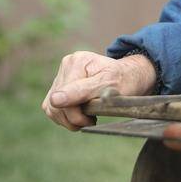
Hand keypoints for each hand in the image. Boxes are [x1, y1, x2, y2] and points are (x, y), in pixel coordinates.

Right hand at [41, 51, 156, 130]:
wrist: (129, 77)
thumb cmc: (123, 80)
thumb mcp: (108, 86)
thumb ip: (81, 91)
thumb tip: (54, 100)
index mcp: (77, 61)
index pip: (64, 97)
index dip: (76, 114)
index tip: (91, 120)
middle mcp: (66, 65)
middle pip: (55, 104)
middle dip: (73, 118)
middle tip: (91, 120)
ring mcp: (61, 75)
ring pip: (51, 108)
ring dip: (68, 119)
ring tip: (87, 117)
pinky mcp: (59, 86)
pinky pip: (52, 109)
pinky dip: (65, 117)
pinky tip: (80, 114)